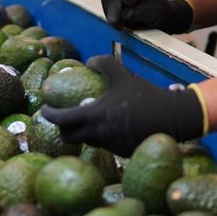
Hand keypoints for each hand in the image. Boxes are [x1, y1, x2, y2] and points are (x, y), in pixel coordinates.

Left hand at [41, 55, 205, 156]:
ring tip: (91, 118)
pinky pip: (105, 145)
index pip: (61, 120)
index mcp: (95, 116)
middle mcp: (99, 135)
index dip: (49, 114)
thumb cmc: (145, 95)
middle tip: (64, 117)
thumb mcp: (123, 75)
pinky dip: (103, 136)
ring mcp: (110, 147)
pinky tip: (113, 125)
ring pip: (87, 141)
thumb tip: (88, 62)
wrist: (172, 117)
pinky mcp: (121, 153)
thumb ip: (103, 64)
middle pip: (68, 137)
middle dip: (62, 128)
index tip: (44, 109)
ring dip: (84, 131)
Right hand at [102, 0, 193, 32]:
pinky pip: (113, 14)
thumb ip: (135, 14)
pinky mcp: (125, 8)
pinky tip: (125, 25)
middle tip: (120, 27)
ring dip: (114, 17)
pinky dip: (117, 20)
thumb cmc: (166, 15)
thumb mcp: (153, 14)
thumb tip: (120, 16)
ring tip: (125, 26)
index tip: (117, 24)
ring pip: (109, 7)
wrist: (173, 19)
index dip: (114, 10)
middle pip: (108, 0)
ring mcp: (126, 0)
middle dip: (111, 13)